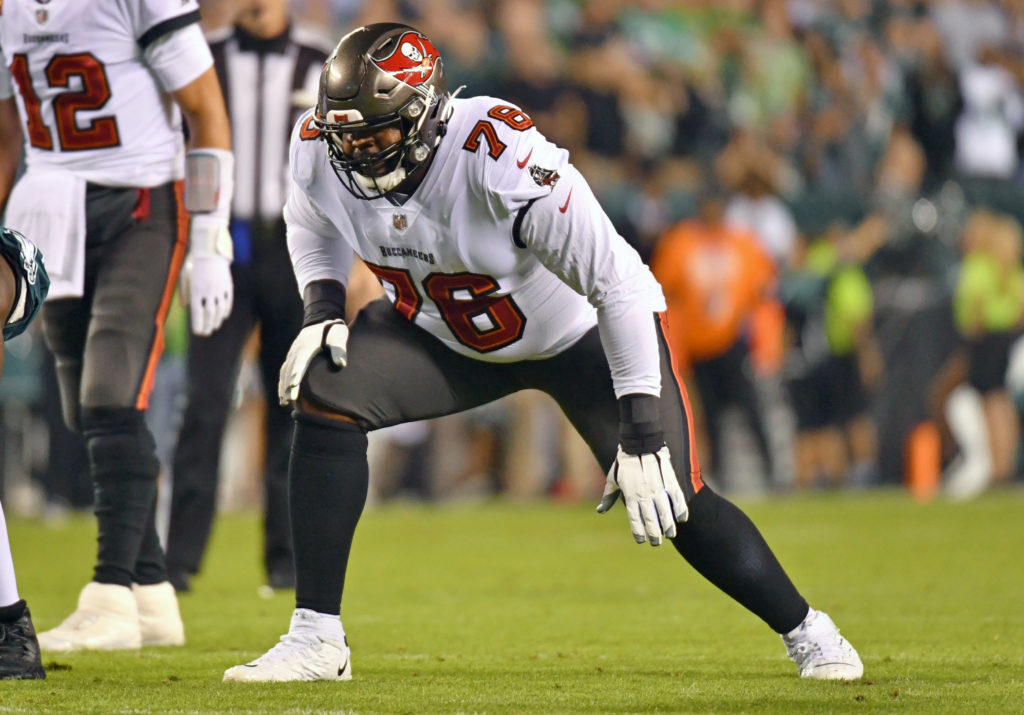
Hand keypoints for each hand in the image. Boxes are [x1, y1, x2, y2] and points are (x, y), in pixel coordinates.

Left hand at [180, 216, 233, 335]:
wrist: (210, 250)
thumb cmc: (194, 263)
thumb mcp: (184, 275)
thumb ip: (183, 291)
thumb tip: (184, 306)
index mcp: (196, 290)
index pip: (197, 312)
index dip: (198, 324)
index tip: (197, 332)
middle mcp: (208, 291)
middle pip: (209, 313)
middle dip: (208, 325)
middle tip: (206, 333)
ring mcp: (219, 288)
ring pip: (220, 309)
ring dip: (217, 320)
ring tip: (214, 326)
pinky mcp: (228, 285)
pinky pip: (228, 301)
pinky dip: (226, 310)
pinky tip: (223, 316)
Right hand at [278, 319, 348, 404]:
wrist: (322, 319)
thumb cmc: (332, 330)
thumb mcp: (339, 335)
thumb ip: (339, 349)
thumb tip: (341, 364)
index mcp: (307, 345)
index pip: (300, 360)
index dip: (296, 373)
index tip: (294, 385)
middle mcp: (296, 350)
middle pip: (290, 369)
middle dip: (289, 384)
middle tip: (290, 399)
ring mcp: (292, 354)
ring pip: (285, 372)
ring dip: (283, 386)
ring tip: (284, 402)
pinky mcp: (292, 358)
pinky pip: (284, 371)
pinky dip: (282, 383)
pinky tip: (283, 396)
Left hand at [596, 445, 687, 545]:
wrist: (639, 443)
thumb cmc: (624, 463)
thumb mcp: (612, 479)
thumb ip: (608, 497)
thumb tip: (600, 511)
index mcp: (630, 495)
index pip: (634, 518)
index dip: (638, 530)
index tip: (641, 540)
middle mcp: (644, 494)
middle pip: (650, 518)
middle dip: (654, 532)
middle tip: (656, 543)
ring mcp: (658, 487)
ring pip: (664, 511)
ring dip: (668, 525)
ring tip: (670, 535)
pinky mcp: (669, 480)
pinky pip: (676, 497)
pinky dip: (681, 508)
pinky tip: (682, 518)